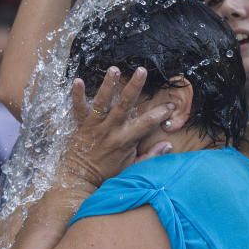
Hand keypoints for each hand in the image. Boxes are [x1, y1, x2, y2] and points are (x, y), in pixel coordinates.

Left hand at [60, 67, 174, 187]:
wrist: (80, 179)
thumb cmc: (107, 173)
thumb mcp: (132, 167)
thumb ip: (150, 156)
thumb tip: (168, 145)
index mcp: (125, 140)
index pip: (147, 123)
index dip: (160, 114)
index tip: (171, 106)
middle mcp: (111, 129)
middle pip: (125, 104)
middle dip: (134, 87)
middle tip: (141, 70)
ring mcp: (95, 125)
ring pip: (103, 102)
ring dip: (108, 85)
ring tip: (114, 69)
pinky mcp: (81, 124)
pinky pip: (78, 108)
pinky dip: (77, 94)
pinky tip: (78, 80)